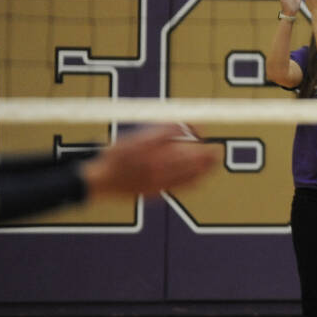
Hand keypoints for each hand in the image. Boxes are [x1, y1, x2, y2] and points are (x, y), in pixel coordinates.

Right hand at [82, 125, 220, 199]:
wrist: (100, 180)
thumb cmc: (116, 155)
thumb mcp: (137, 138)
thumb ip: (161, 131)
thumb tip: (183, 125)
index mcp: (151, 151)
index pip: (180, 141)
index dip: (194, 135)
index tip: (203, 131)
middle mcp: (156, 168)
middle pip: (187, 159)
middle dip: (204, 154)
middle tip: (217, 149)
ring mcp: (156, 181)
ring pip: (186, 175)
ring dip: (203, 168)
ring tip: (214, 162)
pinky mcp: (154, 192)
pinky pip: (178, 187)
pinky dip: (192, 182)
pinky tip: (200, 178)